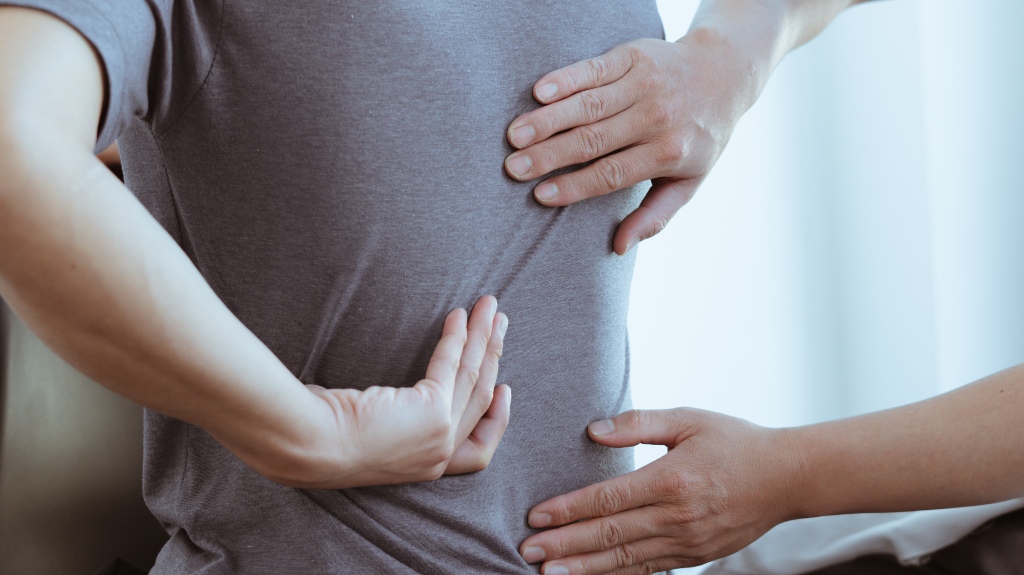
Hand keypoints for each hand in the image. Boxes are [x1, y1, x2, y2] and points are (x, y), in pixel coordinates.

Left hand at [263, 296, 510, 487]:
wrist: (311, 446)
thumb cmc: (323, 440)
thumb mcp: (369, 437)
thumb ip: (391, 424)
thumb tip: (384, 400)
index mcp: (428, 468)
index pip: (478, 448)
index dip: (496, 418)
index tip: (502, 388)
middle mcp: (440, 457)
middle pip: (482, 401)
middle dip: (494, 356)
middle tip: (501, 325)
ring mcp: (441, 436)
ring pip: (475, 376)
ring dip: (485, 336)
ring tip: (490, 307)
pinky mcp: (433, 412)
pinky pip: (451, 363)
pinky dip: (457, 336)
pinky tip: (458, 314)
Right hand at [504, 34, 754, 253]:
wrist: (724, 73)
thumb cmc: (699, 136)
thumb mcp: (689, 182)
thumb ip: (656, 216)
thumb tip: (621, 247)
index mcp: (668, 153)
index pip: (611, 174)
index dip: (574, 186)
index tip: (540, 195)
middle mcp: (656, 117)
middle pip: (593, 140)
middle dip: (550, 155)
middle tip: (513, 168)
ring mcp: (644, 84)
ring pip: (587, 105)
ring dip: (547, 120)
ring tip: (515, 136)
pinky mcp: (632, 56)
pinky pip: (592, 69)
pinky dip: (565, 79)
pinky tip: (538, 92)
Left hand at [519, 408, 804, 573]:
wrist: (788, 477)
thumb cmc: (735, 441)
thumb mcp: (688, 420)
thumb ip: (639, 424)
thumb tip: (593, 431)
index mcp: (672, 479)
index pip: (608, 498)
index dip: (569, 509)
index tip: (536, 515)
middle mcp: (677, 517)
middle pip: (610, 535)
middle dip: (565, 545)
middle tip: (527, 551)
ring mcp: (687, 542)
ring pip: (626, 560)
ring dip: (585, 568)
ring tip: (549, 573)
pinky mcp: (695, 556)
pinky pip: (649, 570)